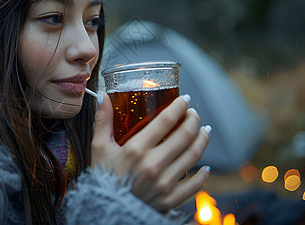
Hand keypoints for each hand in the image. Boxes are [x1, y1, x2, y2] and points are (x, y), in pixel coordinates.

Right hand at [91, 92, 210, 210]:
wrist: (105, 209)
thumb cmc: (102, 177)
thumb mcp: (99, 148)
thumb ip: (103, 121)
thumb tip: (102, 96)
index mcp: (136, 149)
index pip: (165, 121)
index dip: (179, 106)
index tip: (185, 99)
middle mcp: (152, 165)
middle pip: (184, 136)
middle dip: (193, 120)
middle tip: (193, 114)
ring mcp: (163, 183)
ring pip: (193, 156)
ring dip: (202, 140)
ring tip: (204, 131)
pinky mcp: (169, 199)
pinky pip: (194, 184)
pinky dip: (203, 174)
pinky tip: (205, 166)